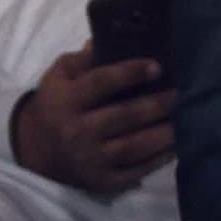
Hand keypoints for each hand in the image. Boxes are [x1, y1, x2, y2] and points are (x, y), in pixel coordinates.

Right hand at [11, 45, 175, 195]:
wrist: (36, 150)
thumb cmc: (55, 104)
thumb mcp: (59, 76)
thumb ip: (83, 58)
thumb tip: (110, 37)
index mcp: (66, 101)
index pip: (101, 83)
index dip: (130, 73)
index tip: (157, 66)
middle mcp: (78, 132)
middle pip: (125, 116)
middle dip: (157, 104)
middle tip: (179, 93)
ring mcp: (91, 160)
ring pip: (135, 146)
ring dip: (164, 133)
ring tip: (183, 118)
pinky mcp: (102, 182)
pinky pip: (136, 171)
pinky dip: (159, 159)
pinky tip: (175, 146)